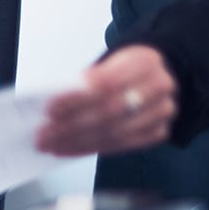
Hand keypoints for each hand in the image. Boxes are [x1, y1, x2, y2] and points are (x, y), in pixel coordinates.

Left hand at [36, 45, 176, 155]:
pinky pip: (121, 145)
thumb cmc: (122, 69)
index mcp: (144, 60)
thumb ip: (86, 81)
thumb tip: (55, 106)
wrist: (153, 75)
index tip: (50, 109)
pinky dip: (92, 148)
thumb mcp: (107, 63)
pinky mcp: (159, 131)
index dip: (77, 98)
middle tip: (45, 135)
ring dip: (78, 141)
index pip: (106, 83)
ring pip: (115, 132)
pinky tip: (71, 149)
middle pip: (110, 111)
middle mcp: (159, 86)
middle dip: (72, 126)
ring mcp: (162, 111)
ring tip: (53, 144)